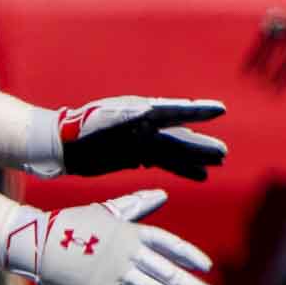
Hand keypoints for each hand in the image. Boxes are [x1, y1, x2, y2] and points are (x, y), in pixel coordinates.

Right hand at [5, 190, 211, 284]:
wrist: (34, 240)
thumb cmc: (74, 224)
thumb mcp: (107, 210)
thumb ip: (137, 205)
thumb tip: (163, 194)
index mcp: (130, 232)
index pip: (168, 243)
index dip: (188, 255)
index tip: (206, 267)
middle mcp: (126, 253)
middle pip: (164, 271)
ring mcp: (113, 274)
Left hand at [56, 97, 227, 180]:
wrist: (61, 145)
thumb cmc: (80, 129)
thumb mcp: (103, 119)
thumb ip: (126, 114)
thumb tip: (149, 109)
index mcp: (141, 111)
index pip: (175, 110)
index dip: (199, 111)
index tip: (220, 109)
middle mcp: (146, 125)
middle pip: (180, 134)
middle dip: (202, 143)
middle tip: (224, 153)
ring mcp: (143, 140)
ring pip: (177, 150)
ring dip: (197, 157)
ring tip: (220, 163)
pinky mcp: (138, 155)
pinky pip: (167, 162)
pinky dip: (184, 169)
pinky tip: (201, 175)